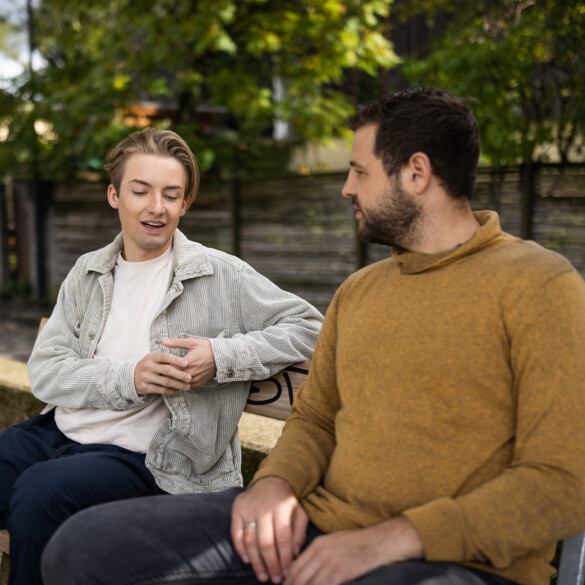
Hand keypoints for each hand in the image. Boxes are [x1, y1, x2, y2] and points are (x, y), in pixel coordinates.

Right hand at [134, 352, 191, 394]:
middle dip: (180, 374)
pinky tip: (177, 391)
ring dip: (178, 384)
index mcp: (151, 357)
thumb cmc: (148, 366)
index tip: (187, 363)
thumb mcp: (153, 358)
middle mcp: (148, 366)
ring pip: (165, 382)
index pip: (165, 357)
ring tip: (186, 386)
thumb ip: (165, 358)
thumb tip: (184, 360)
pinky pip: (161, 390)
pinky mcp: (145, 387)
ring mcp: (146, 377)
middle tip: (189, 377)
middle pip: (167, 370)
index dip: (176, 360)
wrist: (130, 376)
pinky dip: (170, 391)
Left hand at [162, 338, 216, 386]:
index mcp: (188, 362)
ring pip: (179, 384)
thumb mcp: (191, 342)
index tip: (157, 366)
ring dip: (172, 382)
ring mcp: (195, 379)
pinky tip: (176, 381)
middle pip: (173, 378)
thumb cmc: (206, 348)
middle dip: (165, 376)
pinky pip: (186, 387)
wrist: (221, 356)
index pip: (170, 368)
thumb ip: (176, 342)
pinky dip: (180, 384)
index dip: (162, 367)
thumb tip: (163, 341)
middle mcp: (191, 373)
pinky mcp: (199, 383)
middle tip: (158, 373)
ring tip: (165, 378)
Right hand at [231, 476, 308, 583]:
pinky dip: (240, 549)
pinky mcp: (237, 509)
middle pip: (266, 543)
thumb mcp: (299, 512)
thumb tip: (294, 555)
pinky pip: (235, 533)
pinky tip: (247, 560)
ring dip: (256, 562)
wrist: (270, 480)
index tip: (287, 572)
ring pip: (250, 541)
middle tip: (275, 579)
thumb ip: (299, 532)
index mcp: (282, 507)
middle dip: (271, 565)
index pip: (283, 539)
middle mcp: (264, 508)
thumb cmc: (286, 501)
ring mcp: (249, 508)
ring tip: (263, 576)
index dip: (285, 558)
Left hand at [283, 516, 423, 584]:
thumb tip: (308, 571)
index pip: (295, 567)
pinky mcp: (339, 572)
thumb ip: (320, 555)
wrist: (380, 541)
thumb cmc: (360, 544)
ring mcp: (329, 562)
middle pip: (297, 577)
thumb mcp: (335, 543)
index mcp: (317, 544)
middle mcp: (320, 552)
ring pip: (307, 584)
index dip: (288, 582)